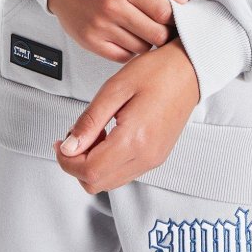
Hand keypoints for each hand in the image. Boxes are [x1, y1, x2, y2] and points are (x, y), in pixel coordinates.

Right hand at [47, 0, 189, 61]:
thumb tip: (183, 0)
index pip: (164, 12)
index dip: (174, 18)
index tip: (175, 18)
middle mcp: (113, 5)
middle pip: (156, 34)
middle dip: (164, 33)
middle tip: (162, 27)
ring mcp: (100, 25)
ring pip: (142, 48)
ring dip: (147, 41)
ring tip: (142, 28)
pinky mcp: (90, 41)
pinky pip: (123, 56)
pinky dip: (130, 49)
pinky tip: (128, 36)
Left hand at [52, 37, 200, 191]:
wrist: (190, 68)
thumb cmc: (158, 71)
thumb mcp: (116, 88)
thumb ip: (90, 121)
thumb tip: (69, 146)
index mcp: (135, 139)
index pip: (89, 170)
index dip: (66, 160)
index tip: (61, 142)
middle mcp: (146, 156)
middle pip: (96, 183)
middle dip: (77, 164)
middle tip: (76, 136)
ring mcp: (154, 159)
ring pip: (109, 182)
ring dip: (93, 164)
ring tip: (95, 132)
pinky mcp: (157, 156)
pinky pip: (124, 172)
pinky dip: (109, 162)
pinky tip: (110, 137)